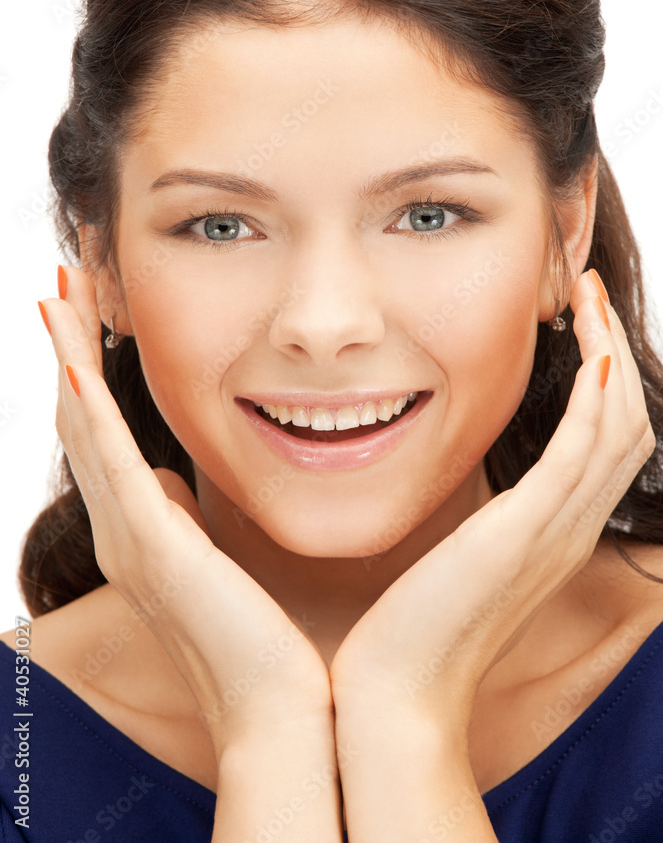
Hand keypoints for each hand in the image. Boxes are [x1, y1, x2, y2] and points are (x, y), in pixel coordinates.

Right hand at [38, 265, 332, 761]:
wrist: (276, 708)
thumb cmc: (256, 637)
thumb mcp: (210, 559)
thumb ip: (181, 519)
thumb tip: (169, 481)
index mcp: (138, 529)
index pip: (101, 432)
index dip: (86, 370)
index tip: (88, 311)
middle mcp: (121, 528)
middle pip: (81, 417)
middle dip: (68, 345)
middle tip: (65, 280)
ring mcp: (129, 537)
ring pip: (86, 425)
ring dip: (69, 355)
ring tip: (59, 292)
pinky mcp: (153, 545)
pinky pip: (111, 462)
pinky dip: (91, 408)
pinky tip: (76, 360)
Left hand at [328, 268, 655, 733]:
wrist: (396, 696)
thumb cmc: (412, 630)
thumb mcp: (457, 563)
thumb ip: (477, 524)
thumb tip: (462, 484)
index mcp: (552, 536)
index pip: (606, 445)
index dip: (603, 380)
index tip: (577, 325)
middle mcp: (567, 533)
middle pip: (626, 426)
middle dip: (613, 353)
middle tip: (589, 295)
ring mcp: (553, 534)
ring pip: (616, 429)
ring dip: (608, 357)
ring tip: (586, 301)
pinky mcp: (523, 534)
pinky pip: (581, 454)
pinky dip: (592, 400)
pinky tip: (588, 354)